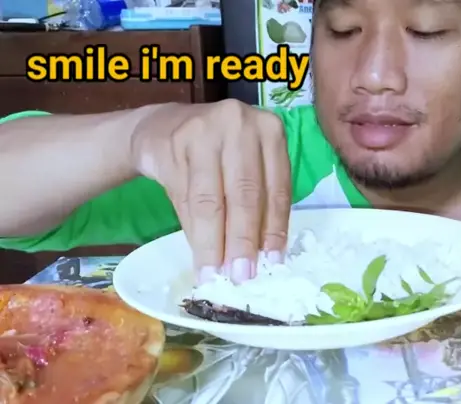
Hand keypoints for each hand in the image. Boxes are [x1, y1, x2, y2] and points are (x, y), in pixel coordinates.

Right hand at [130, 100, 290, 283]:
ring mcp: (205, 130)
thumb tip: (262, 257)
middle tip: (241, 275)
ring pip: (211, 200)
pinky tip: (198, 253)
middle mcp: (240, 124)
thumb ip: (256, 203)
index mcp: (270, 131)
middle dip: (243, 241)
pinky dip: (193, 231)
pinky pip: (186, 197)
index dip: (275, 228)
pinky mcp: (174, 144)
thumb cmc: (215, 154)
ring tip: (215, 273)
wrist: (162, 128)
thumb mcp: (244, 168)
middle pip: (245, 194)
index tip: (272, 262)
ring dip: (213, 243)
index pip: (277, 188)